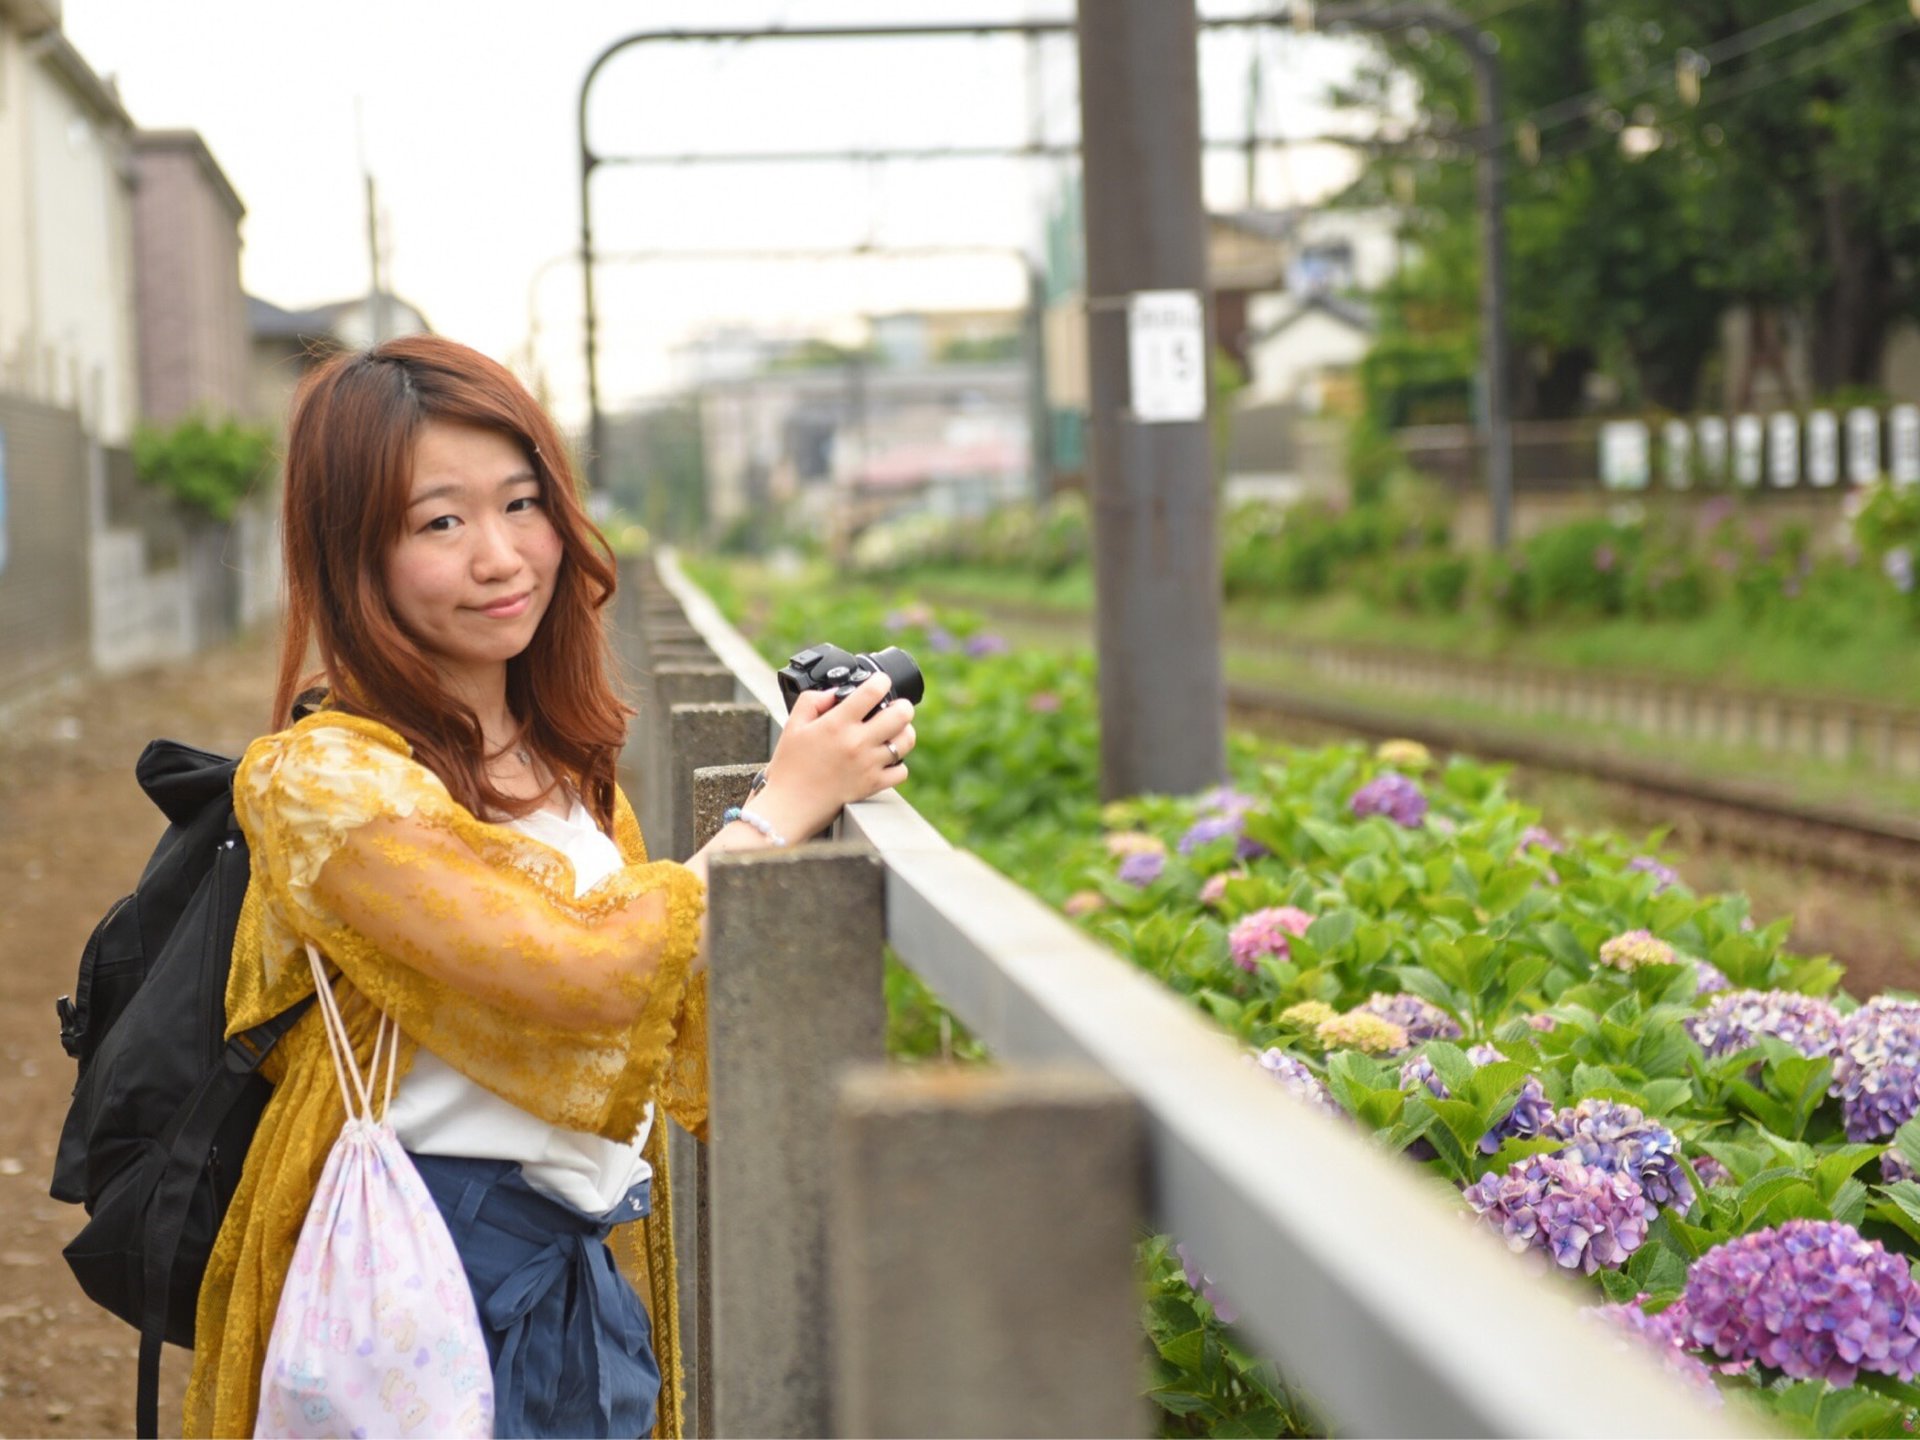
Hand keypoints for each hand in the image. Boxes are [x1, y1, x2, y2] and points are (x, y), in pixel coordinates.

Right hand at [754, 673, 917, 838]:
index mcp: (837, 724)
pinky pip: (901, 770)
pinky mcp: (873, 785)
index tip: (881, 682)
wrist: (789, 805)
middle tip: (896, 707)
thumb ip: (813, 700)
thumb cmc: (790, 766)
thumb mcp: (793, 724)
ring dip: (904, 732)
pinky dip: (898, 764)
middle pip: (901, 714)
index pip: (873, 692)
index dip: (881, 681)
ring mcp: (868, 765)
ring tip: (895, 731)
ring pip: (906, 741)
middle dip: (902, 706)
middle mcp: (857, 742)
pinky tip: (887, 759)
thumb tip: (835, 692)